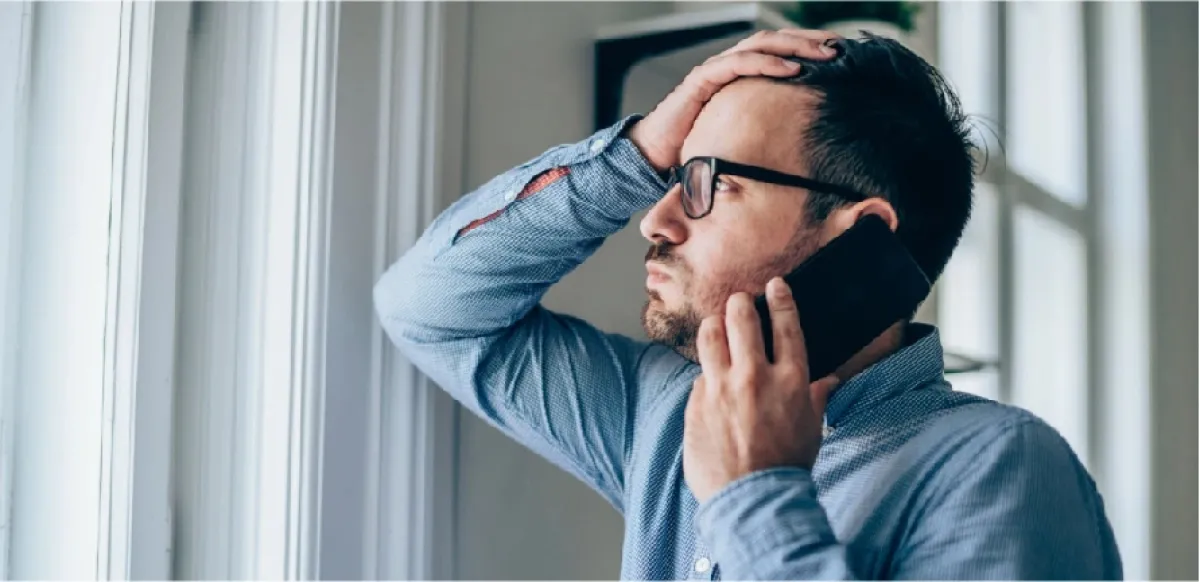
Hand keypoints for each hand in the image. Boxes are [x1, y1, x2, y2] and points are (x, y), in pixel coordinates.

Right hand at [626, 29, 841, 172]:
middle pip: (774, 41)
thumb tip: (800, 140)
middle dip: (808, 40)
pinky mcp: (703, 79)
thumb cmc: (695, 144)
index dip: (808, 47)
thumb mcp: (738, 133)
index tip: (840, 53)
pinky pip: (740, 63)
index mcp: (739, 74)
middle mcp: (728, 65)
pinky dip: (768, 63)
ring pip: (761, 45)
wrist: (654, 153)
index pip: (778, 50)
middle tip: (840, 46)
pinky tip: (793, 69)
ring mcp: (715, 69)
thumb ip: (763, 128)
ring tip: (824, 54)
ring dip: (795, 46)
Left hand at [683, 277, 838, 503]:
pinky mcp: (696, 403)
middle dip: (739, 303)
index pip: (785, 323)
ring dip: (714, 326)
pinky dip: (707, 374)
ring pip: (709, 334)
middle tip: (739, 303)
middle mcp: (754, 376)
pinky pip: (699, 375)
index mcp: (791, 379)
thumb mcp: (812, 428)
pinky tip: (712, 382)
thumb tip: (828, 380)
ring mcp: (721, 388)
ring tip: (718, 328)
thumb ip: (816, 397)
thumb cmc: (787, 465)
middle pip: (740, 317)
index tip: (775, 286)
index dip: (779, 298)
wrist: (753, 499)